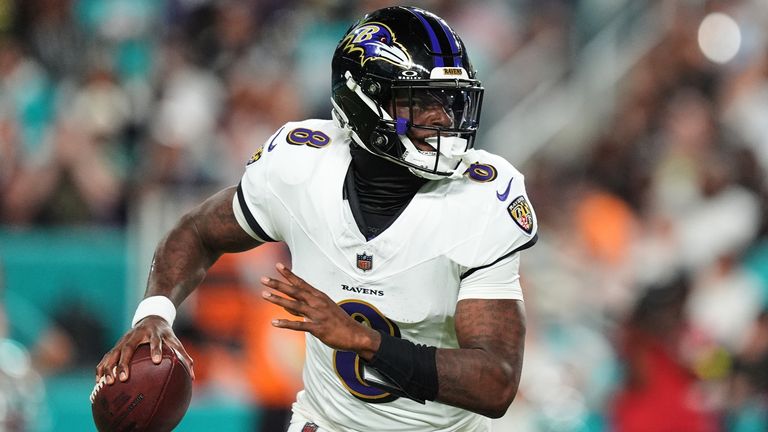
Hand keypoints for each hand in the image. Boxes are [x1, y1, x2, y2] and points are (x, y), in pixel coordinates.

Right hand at [95, 316, 194, 384]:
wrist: (150, 317)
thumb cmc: (165, 333)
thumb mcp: (174, 340)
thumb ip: (183, 356)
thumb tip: (192, 376)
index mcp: (153, 333)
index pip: (155, 340)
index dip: (156, 349)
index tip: (157, 361)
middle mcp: (136, 335)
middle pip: (128, 348)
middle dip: (124, 363)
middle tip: (123, 378)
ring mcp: (123, 340)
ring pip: (114, 353)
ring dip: (109, 367)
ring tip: (108, 382)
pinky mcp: (116, 345)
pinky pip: (107, 357)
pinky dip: (102, 367)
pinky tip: (98, 381)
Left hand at [261, 263, 379, 358]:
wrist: (355, 334)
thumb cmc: (339, 321)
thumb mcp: (324, 309)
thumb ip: (306, 307)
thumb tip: (290, 309)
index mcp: (319, 296)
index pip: (301, 283)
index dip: (289, 274)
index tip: (278, 265)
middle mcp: (317, 303)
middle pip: (295, 291)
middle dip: (278, 284)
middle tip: (263, 278)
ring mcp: (317, 315)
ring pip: (294, 305)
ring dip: (278, 300)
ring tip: (264, 294)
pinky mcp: (318, 328)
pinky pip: (299, 325)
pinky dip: (286, 324)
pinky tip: (274, 322)